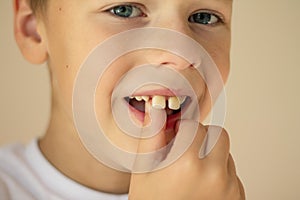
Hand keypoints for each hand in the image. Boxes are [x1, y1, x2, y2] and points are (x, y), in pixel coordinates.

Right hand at [129, 107, 244, 199]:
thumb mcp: (144, 170)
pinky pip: (232, 173)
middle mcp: (213, 176)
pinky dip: (220, 173)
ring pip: (226, 153)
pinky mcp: (238, 198)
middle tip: (185, 151)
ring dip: (211, 155)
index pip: (195, 126)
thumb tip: (155, 109)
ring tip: (192, 173)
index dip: (182, 128)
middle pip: (218, 134)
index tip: (175, 135)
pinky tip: (202, 186)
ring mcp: (229, 189)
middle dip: (201, 137)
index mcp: (186, 165)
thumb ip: (152, 136)